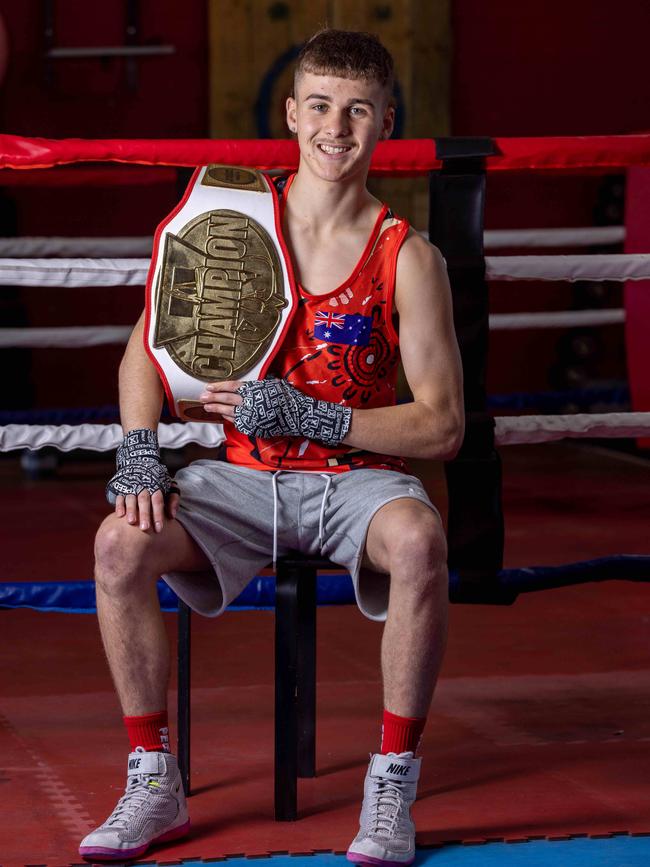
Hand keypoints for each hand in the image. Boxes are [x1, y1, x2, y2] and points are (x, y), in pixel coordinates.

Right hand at [106, 429, 179, 532]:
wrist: (139, 461)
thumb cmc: (157, 480)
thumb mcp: (169, 485)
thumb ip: (173, 500)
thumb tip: (172, 515)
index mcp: (156, 486)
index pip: (158, 501)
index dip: (158, 514)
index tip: (159, 528)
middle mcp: (144, 486)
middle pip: (144, 501)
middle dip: (145, 514)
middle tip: (145, 528)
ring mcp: (131, 486)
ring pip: (131, 498)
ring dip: (131, 510)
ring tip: (132, 522)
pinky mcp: (121, 487)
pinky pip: (119, 496)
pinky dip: (119, 505)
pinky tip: (120, 515)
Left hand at [214, 377, 351, 445]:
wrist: (299, 416)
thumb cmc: (289, 397)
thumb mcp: (274, 385)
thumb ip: (260, 384)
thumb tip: (250, 383)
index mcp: (254, 389)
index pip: (232, 386)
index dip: (218, 386)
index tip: (208, 387)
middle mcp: (250, 402)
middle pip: (227, 399)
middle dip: (213, 398)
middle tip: (202, 397)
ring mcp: (251, 416)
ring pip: (229, 412)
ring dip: (216, 409)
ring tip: (206, 406)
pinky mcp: (253, 427)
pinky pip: (237, 422)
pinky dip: (229, 418)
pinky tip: (223, 416)